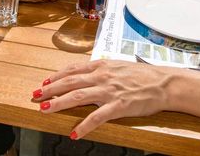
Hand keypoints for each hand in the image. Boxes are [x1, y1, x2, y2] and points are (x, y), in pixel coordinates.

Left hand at [31, 60, 170, 138]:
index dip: (56, 76)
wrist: (164, 83)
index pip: (73, 69)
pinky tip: (74, 133)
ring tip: (44, 109)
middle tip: (35, 94)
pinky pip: (97, 117)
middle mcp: (102, 76)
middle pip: (69, 82)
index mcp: (102, 66)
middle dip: (50, 88)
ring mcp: (109, 91)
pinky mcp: (118, 106)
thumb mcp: (119, 66)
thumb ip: (103, 70)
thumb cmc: (144, 76)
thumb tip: (88, 73)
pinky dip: (83, 126)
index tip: (44, 81)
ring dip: (58, 103)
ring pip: (77, 96)